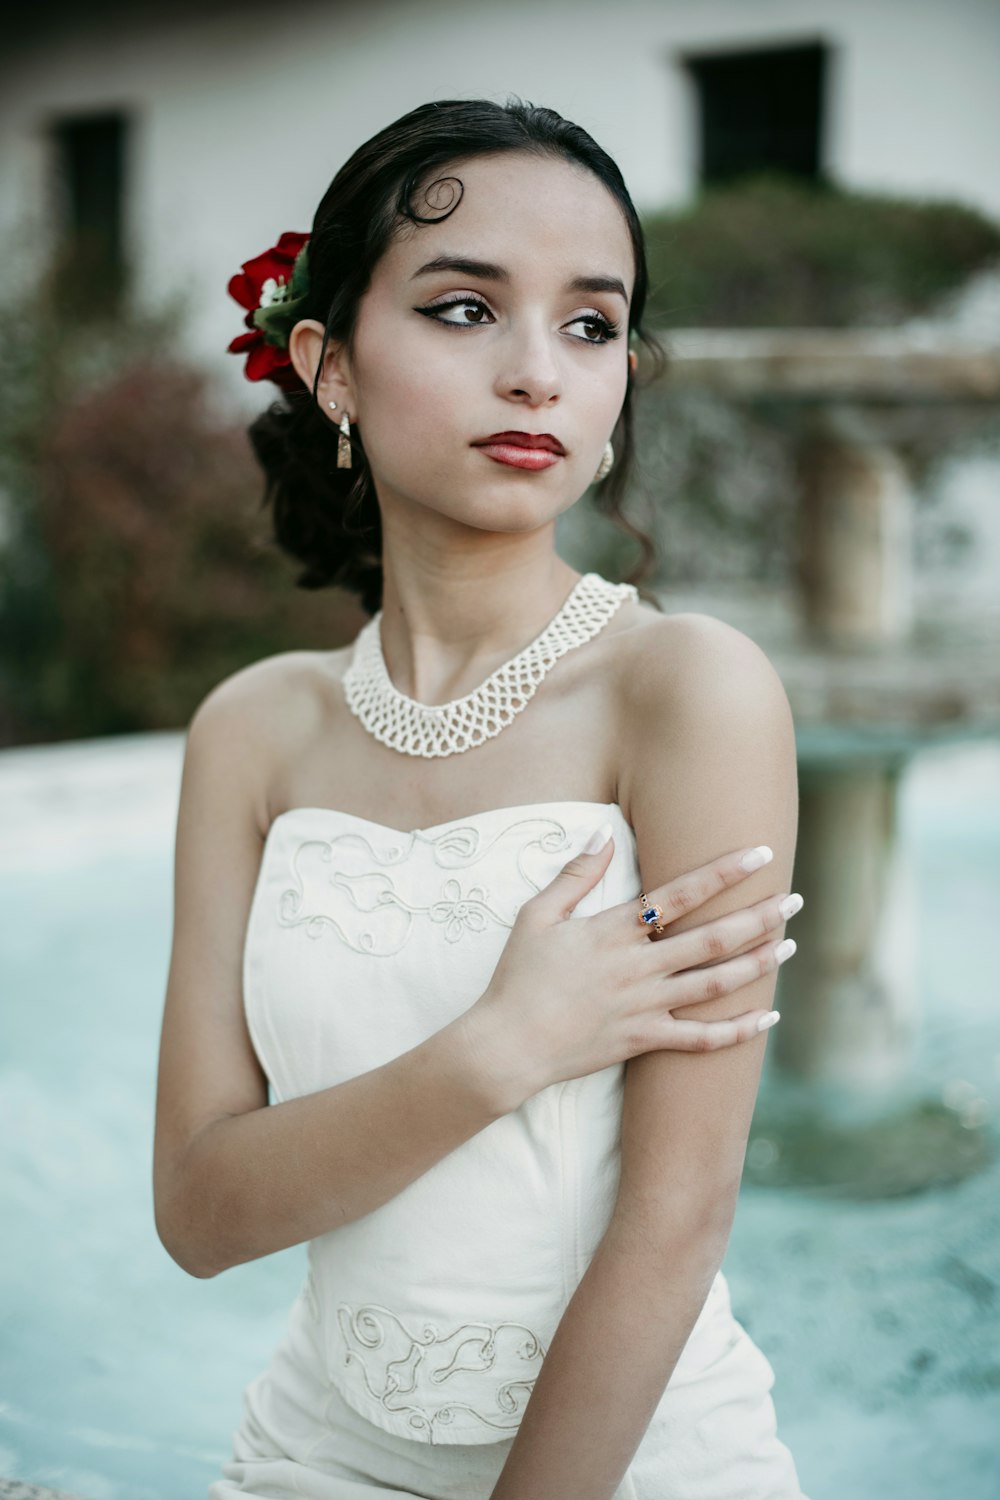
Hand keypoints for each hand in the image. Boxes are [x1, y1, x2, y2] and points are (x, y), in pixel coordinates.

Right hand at [468, 828, 800, 1101]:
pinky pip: (700, 1040)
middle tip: (793, 900)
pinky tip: (766, 1017)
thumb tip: (602, 834)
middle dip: (759, 916)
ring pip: (716, 983)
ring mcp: (645, 1006)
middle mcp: (639, 966)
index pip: (682, 893)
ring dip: (757, 963)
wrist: (507, 1045)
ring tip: (788, 945)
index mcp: (614, 931)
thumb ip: (575, 875)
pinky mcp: (644, 1041)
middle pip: (713, 938)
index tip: (760, 853)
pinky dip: (737, 1031)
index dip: (725, 872)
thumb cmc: (517, 978)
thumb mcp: (536, 916)